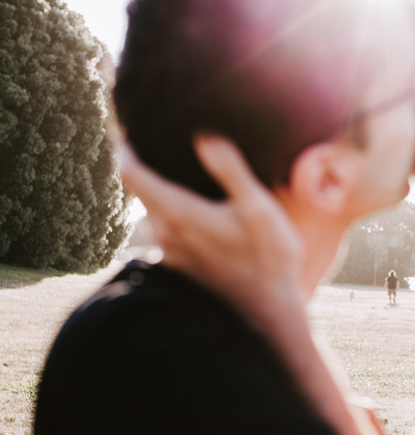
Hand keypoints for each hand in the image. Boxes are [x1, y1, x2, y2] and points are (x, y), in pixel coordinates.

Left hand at [118, 137, 305, 331]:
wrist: (271, 310)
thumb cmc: (270, 257)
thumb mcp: (258, 208)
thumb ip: (230, 170)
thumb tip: (204, 135)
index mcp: (179, 213)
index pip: (131, 172)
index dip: (124, 145)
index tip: (126, 124)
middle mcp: (166, 233)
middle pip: (138, 189)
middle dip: (141, 162)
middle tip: (149, 136)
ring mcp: (172, 252)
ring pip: (152, 210)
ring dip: (156, 188)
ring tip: (172, 166)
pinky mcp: (182, 266)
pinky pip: (165, 229)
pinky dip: (169, 210)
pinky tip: (192, 206)